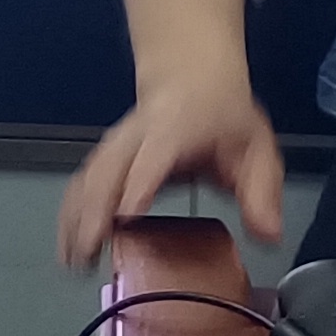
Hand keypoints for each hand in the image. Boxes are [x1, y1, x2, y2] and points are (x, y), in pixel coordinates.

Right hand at [55, 63, 284, 266]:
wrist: (192, 74)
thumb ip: (262, 192)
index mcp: (176, 129)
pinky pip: (81, 184)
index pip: (153, 155)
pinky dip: (70, 214)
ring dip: (75, 218)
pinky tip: (67, 245)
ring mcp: (117, 144)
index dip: (139, 183)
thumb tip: (268, 235)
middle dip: (93, 210)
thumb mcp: (256, 147)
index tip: (126, 215)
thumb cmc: (223, 115)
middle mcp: (138, 135)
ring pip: (88, 177)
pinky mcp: (106, 156)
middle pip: (108, 169)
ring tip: (73, 261)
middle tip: (89, 253)